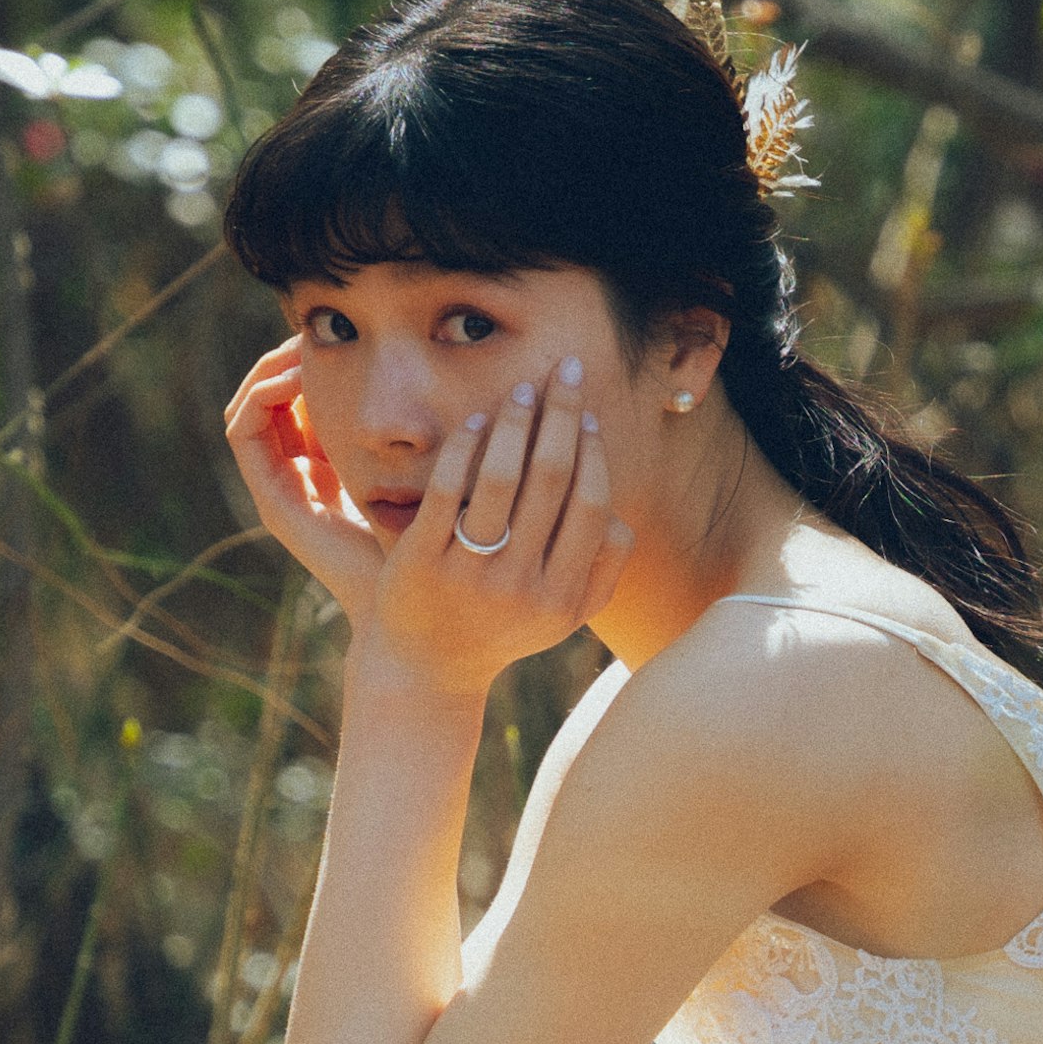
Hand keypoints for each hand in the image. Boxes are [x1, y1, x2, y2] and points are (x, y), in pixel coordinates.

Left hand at [223, 342, 636, 700]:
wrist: (427, 670)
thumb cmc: (502, 630)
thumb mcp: (563, 618)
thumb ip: (602, 574)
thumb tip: (621, 520)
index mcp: (562, 597)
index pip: (592, 508)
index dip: (592, 454)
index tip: (587, 415)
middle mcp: (520, 586)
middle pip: (550, 482)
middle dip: (560, 417)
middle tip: (562, 373)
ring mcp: (469, 573)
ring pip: (500, 480)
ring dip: (515, 424)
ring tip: (522, 391)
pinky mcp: (421, 561)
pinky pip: (448, 491)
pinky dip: (466, 448)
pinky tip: (478, 421)